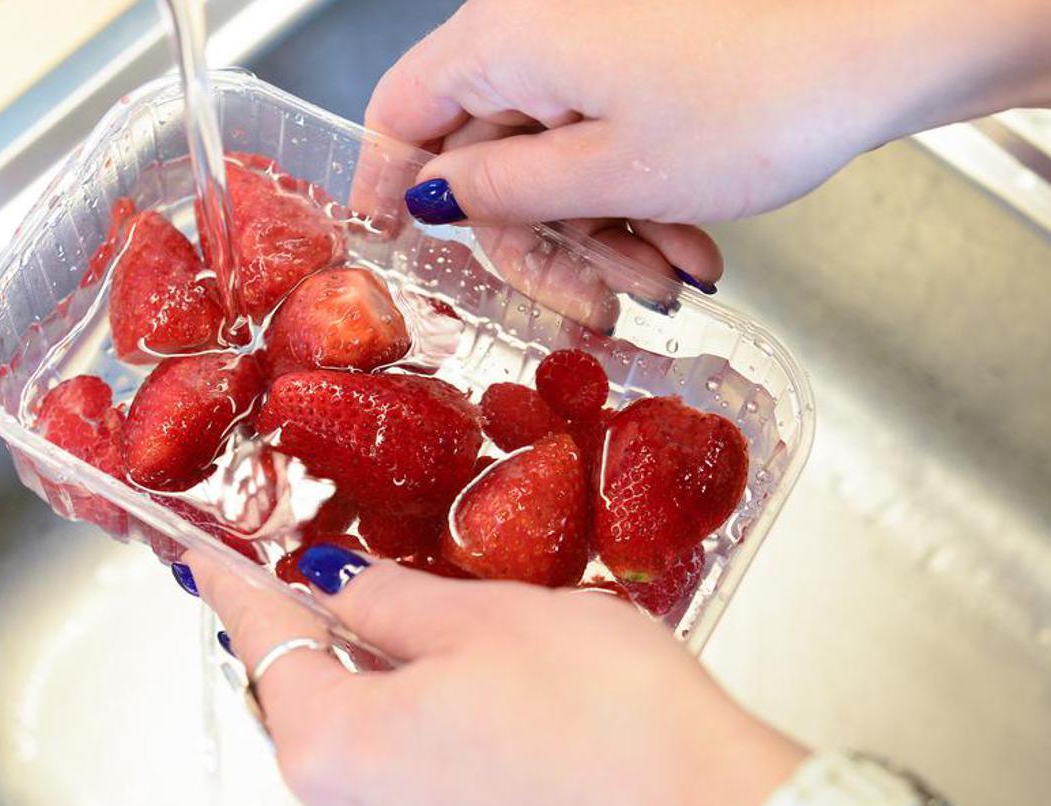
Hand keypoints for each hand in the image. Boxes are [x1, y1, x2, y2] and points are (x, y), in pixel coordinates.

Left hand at [187, 549, 804, 805]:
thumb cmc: (608, 722)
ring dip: (390, 678)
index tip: (209, 557)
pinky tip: (489, 694)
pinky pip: (415, 776)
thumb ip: (392, 600)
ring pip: (370, 737)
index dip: (235, 584)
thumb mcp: (485, 619)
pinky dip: (429, 725)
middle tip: (352, 570)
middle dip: (328, 630)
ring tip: (452, 630)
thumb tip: (340, 585)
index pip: (261, 640)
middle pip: (311, 697)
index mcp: (335, 747)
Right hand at [369, 0, 1050, 287]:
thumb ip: (498, 194)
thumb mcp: (605, 175)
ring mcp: (591, 48)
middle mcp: (536, 34)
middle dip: (548, 246)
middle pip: (489, 159)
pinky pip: (606, 144)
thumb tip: (428, 198)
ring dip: (606, 237)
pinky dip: (638, 202)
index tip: (393, 244)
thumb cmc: (755, 99)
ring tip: (670, 279)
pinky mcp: (638, 64)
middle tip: (597, 308)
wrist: (881, 45)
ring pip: (556, 163)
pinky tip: (688, 243)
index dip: (386, 184)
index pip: (401, 111)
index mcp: (504, 44)